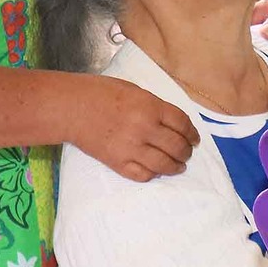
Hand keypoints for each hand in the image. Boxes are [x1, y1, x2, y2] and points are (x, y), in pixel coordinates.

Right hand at [65, 76, 200, 181]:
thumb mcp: (135, 91)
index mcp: (151, 106)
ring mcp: (132, 148)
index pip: (182, 123)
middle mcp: (145, 128)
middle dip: (186, 151)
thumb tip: (173, 123)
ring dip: (175, 166)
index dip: (192, 133)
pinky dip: (153, 174)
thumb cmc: (101, 93)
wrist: (72, 108)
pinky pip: (143, 175)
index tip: (195, 139)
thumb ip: (155, 107)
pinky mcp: (118, 163)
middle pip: (177, 146)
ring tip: (178, 166)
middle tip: (187, 153)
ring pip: (164, 164)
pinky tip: (156, 170)